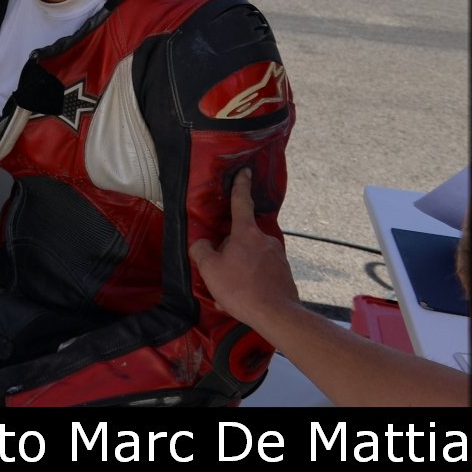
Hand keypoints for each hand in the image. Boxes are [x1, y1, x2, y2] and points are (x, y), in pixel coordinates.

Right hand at [190, 170, 296, 332]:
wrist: (276, 315)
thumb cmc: (240, 288)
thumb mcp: (210, 269)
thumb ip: (202, 250)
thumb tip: (203, 244)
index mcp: (246, 233)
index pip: (241, 202)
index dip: (240, 185)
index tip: (244, 171)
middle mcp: (266, 239)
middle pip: (242, 238)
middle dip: (230, 252)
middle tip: (220, 272)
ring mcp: (278, 257)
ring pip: (251, 258)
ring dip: (239, 271)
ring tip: (229, 293)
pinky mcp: (285, 273)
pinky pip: (262, 273)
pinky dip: (251, 282)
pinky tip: (243, 300)